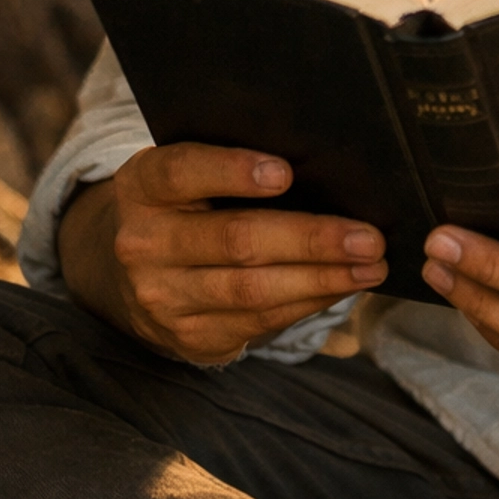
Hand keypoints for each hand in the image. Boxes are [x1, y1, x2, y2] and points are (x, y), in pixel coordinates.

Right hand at [58, 144, 386, 365]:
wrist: (128, 272)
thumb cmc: (184, 205)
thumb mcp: (188, 175)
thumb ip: (231, 165)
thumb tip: (323, 163)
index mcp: (143, 185)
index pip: (183, 172)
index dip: (232, 171)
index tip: (285, 172)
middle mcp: (144, 242)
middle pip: (235, 240)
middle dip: (311, 239)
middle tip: (367, 236)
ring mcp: (163, 295)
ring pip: (252, 290)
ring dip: (322, 279)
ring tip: (369, 266)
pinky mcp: (188, 336)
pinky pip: (258, 321)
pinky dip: (308, 303)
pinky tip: (341, 288)